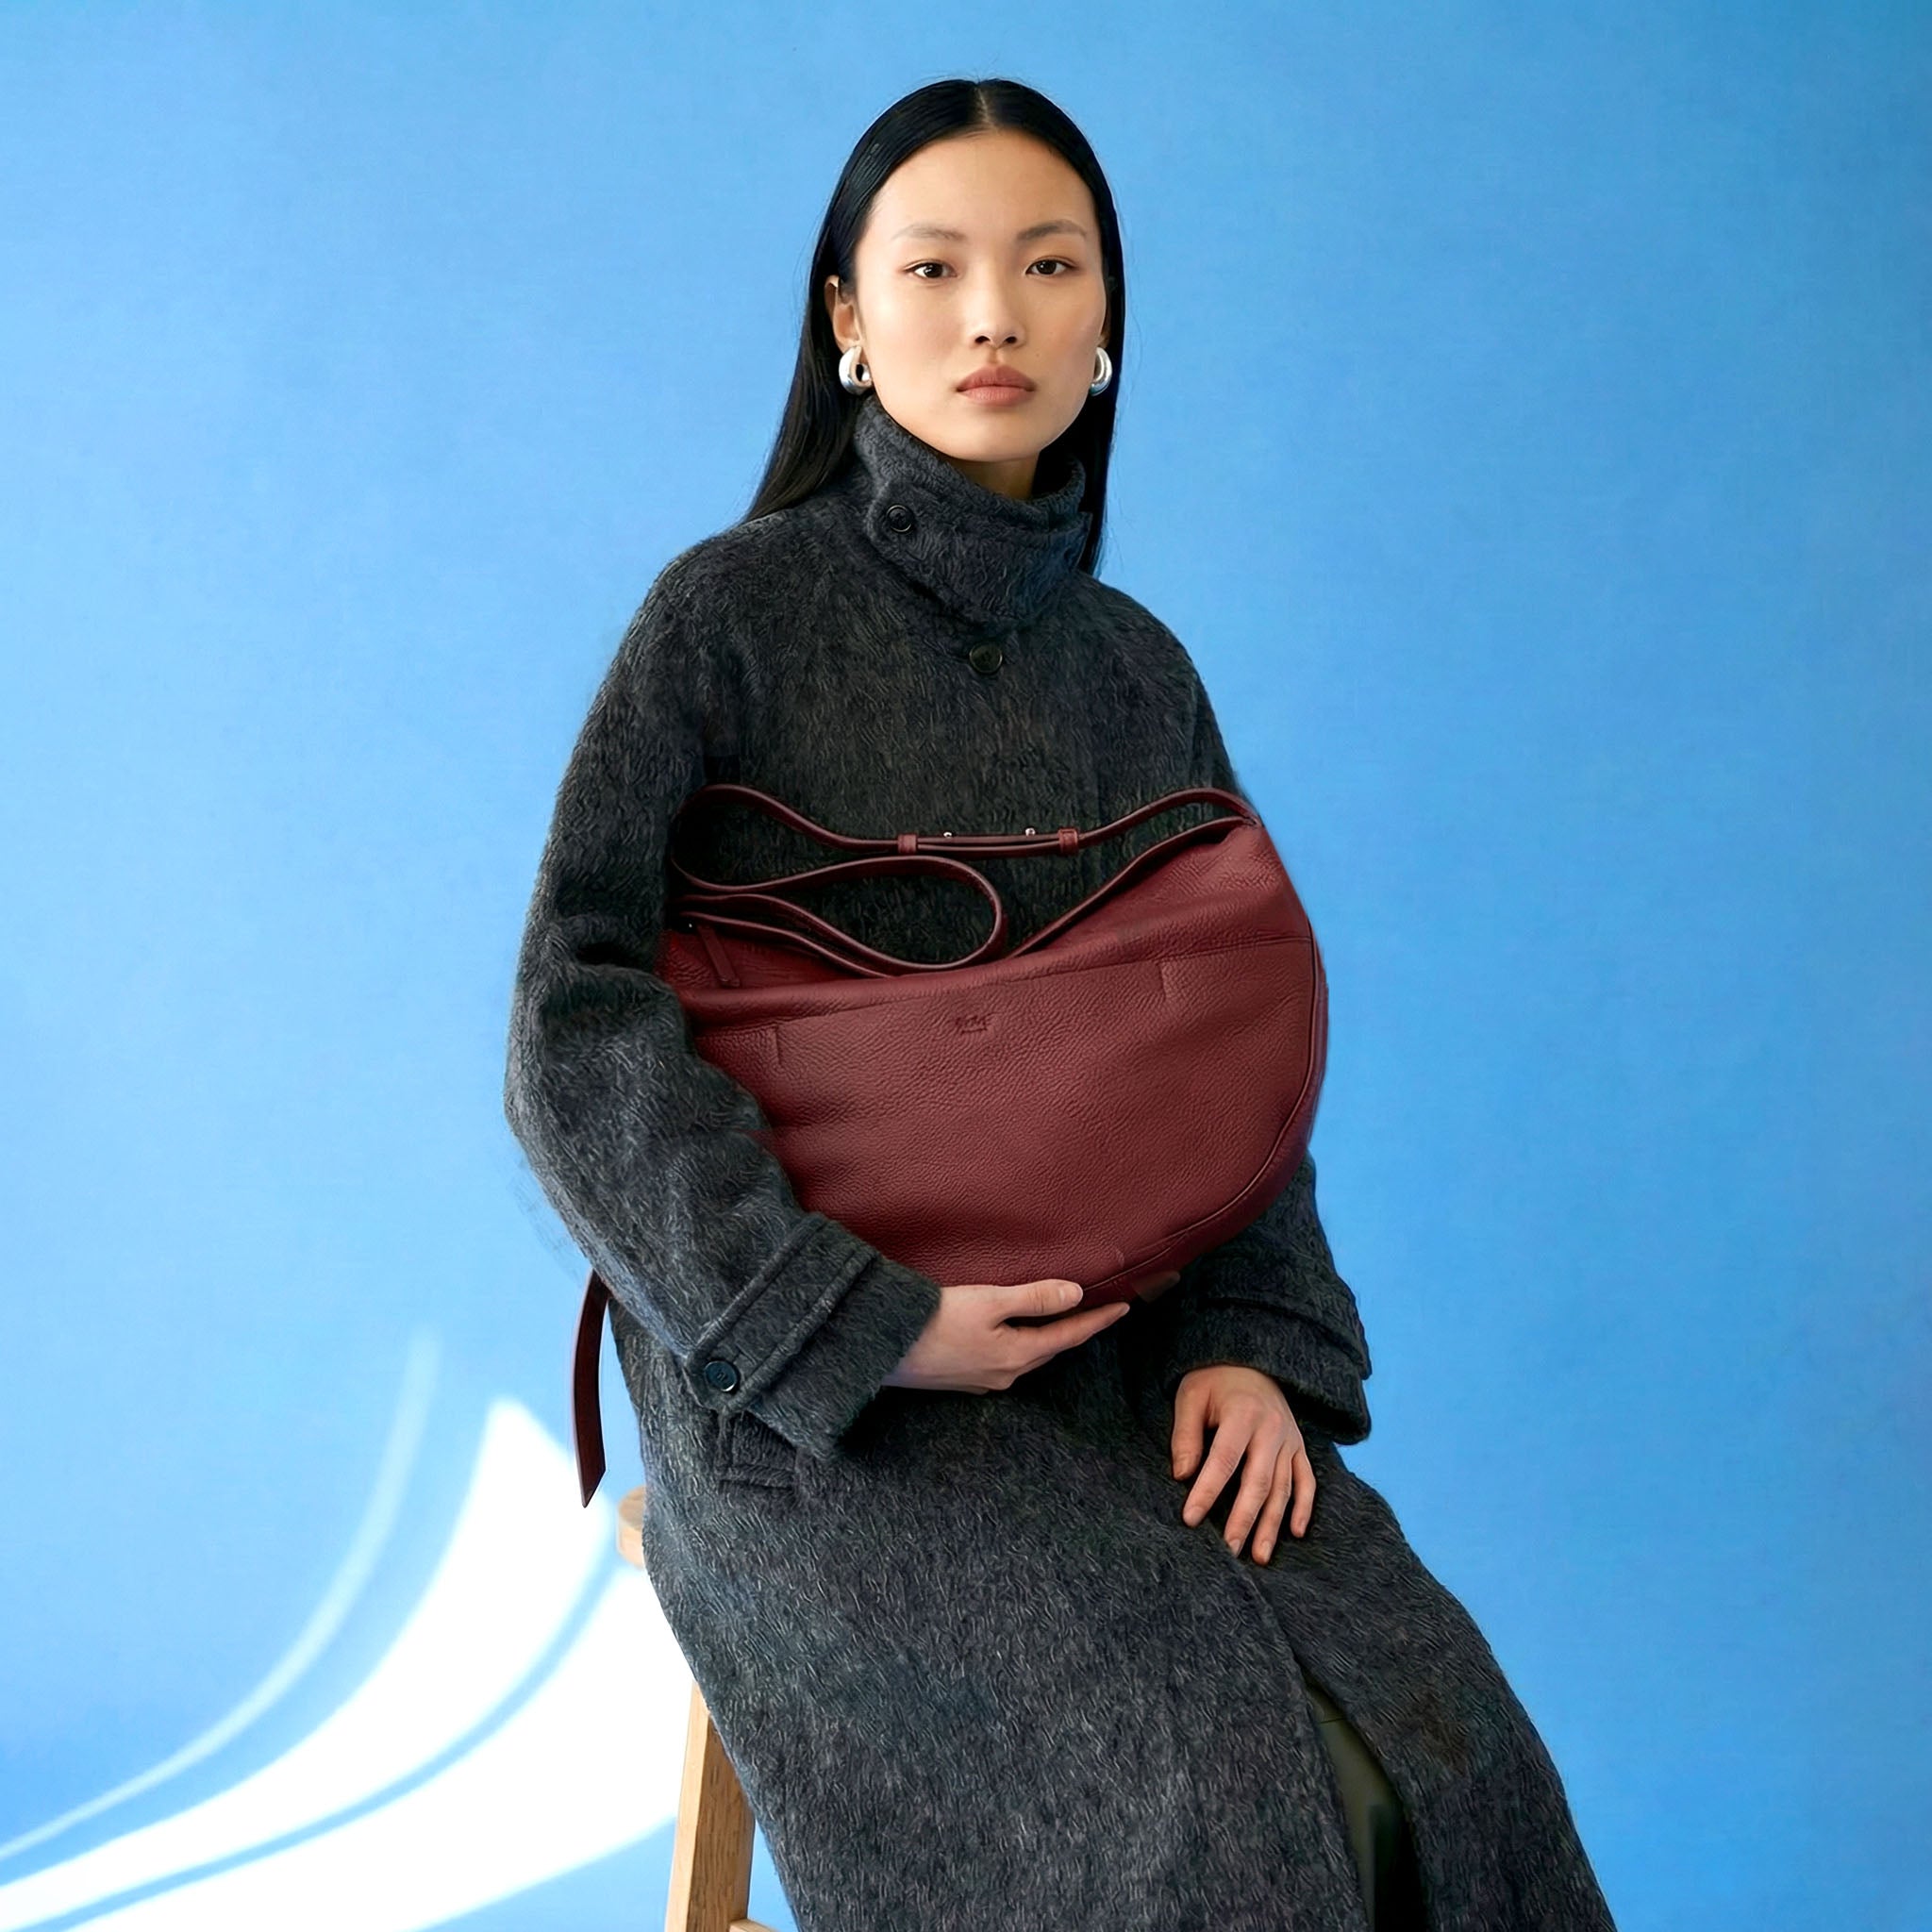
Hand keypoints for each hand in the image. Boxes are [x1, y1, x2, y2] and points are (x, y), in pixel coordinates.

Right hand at [883, 1276, 1130, 1393]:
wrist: (884, 1348)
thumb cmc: (934, 1321)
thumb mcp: (988, 1301)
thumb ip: (1033, 1298)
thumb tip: (1076, 1295)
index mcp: (1017, 1356)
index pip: (1069, 1336)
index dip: (1098, 1320)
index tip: (1124, 1307)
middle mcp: (1006, 1375)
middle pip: (1050, 1349)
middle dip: (1074, 1330)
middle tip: (1098, 1309)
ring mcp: (983, 1381)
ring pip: (1027, 1356)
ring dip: (1046, 1338)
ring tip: (1059, 1318)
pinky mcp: (963, 1379)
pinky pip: (1005, 1360)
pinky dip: (1020, 1343)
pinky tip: (1013, 1332)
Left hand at [1171, 1364, 1314, 1563]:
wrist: (1250, 1360)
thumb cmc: (1214, 1380)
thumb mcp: (1191, 1397)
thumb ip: (1186, 1436)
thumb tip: (1182, 1476)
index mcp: (1243, 1414)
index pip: (1224, 1460)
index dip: (1206, 1491)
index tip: (1190, 1519)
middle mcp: (1272, 1429)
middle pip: (1259, 1481)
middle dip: (1243, 1519)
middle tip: (1229, 1551)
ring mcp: (1290, 1440)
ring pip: (1284, 1488)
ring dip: (1272, 1525)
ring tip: (1259, 1557)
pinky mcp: (1299, 1447)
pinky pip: (1308, 1481)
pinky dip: (1303, 1508)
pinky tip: (1295, 1533)